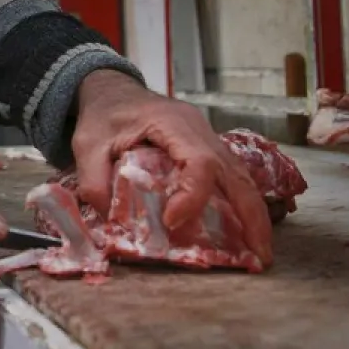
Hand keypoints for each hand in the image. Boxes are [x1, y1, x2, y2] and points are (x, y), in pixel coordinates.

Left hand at [71, 70, 273, 265]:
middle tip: (259, 257)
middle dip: (251, 216)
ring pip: (242, 178)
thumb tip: (109, 221)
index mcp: (172, 123)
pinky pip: (233, 179)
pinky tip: (246, 235)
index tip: (171, 222)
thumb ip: (93, 181)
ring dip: (254, 216)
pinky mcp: (208, 151)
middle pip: (237, 173)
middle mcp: (200, 130)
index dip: (193, 195)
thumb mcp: (87, 144)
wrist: (113, 91)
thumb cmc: (104, 114)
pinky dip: (242, 207)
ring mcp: (208, 139)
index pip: (199, 161)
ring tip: (261, 254)